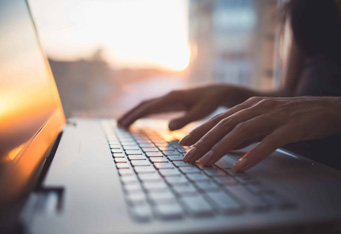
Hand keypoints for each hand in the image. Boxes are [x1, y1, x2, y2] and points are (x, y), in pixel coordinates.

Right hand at [118, 84, 252, 130]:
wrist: (218, 92)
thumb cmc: (211, 102)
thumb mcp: (200, 112)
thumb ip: (185, 120)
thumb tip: (168, 128)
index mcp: (172, 98)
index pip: (149, 107)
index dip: (135, 116)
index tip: (124, 124)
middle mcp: (168, 96)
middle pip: (144, 104)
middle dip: (131, 114)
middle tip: (118, 125)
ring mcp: (169, 98)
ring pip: (147, 105)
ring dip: (135, 113)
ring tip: (124, 122)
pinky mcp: (172, 101)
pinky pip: (154, 106)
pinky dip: (144, 112)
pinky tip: (140, 118)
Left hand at [180, 96, 340, 171]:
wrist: (325, 108)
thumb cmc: (291, 116)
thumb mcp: (263, 119)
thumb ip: (245, 129)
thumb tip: (226, 145)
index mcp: (249, 106)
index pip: (218, 119)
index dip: (200, 131)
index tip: (184, 143)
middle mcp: (257, 108)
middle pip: (224, 125)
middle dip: (203, 142)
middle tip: (188, 157)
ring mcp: (273, 116)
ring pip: (241, 132)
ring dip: (221, 148)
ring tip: (207, 163)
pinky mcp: (290, 127)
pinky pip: (269, 142)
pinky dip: (253, 155)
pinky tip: (241, 167)